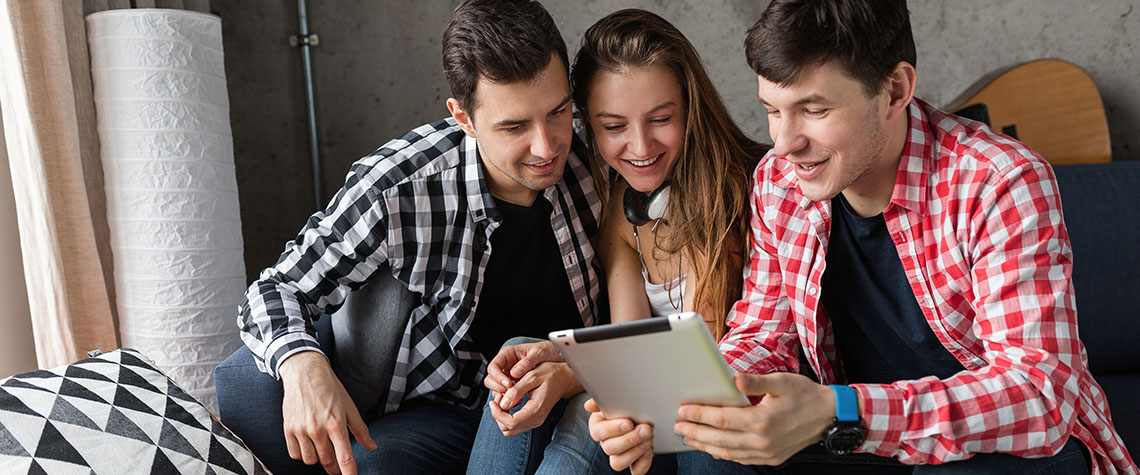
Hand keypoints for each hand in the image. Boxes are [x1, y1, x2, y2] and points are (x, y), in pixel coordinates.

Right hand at [279, 351, 377, 474]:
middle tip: (339, 464)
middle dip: (335, 468)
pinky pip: (295, 454)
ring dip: (319, 459)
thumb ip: (361, 430)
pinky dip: (303, 453)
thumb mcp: (349, 406)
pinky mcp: (288, 429)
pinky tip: (309, 444)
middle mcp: (318, 430)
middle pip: (328, 463)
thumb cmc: (329, 388)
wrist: (304, 372)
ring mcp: (301, 430)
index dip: (350, 474)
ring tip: (323, 447)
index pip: (345, 459)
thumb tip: (372, 447)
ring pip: (311, 460)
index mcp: (336, 424)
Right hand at [483, 340, 562, 394]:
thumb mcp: (539, 353)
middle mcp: (506, 365)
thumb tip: (514, 373)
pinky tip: (519, 401)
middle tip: (510, 392)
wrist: (557, 357)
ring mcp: (509, 375)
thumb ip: (527, 362)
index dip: (497, 377)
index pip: (493, 366)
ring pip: (496, 387)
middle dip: (498, 387)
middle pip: (491, 378)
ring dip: (503, 395)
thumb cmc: (547, 351)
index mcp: (508, 354)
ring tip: (516, 398)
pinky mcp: (514, 383)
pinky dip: (509, 398)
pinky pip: (505, 393)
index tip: (508, 384)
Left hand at [488, 361, 579, 435]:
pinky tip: (509, 402)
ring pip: (510, 429)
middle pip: (508, 429)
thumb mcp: (532, 376)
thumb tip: (503, 403)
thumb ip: (516, 390)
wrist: (564, 377)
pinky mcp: (534, 419)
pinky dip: (508, 416)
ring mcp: (536, 421)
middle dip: (498, 415)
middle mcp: (537, 419)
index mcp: (536, 409)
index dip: (497, 414)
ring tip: (503, 399)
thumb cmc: (550, 374)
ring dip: (502, 416)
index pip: (511, 422)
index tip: (494, 401)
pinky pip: (516, 425)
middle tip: (498, 398)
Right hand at [585, 397, 654, 473]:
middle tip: (647, 429)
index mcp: (598, 426)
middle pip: (609, 449)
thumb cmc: (627, 405)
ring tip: (649, 439)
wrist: (645, 412)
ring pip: (618, 463)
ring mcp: (619, 455)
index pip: (597, 433)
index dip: (612, 430)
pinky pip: (635, 471)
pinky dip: (644, 462)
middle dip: (630, 439)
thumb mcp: (615, 400)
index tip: (629, 423)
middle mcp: (606, 443)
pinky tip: (650, 450)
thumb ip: (603, 401)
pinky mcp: (633, 464)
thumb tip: (588, 406)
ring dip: (635, 452)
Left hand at [674, 372, 835, 465]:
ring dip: (705, 445)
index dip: (699, 414)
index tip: (683, 410)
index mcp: (762, 421)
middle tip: (677, 426)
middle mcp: (762, 441)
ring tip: (689, 437)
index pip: (721, 419)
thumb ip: (756, 381)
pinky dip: (723, 454)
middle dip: (695, 432)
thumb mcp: (781, 382)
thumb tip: (734, 379)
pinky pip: (741, 458)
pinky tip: (713, 448)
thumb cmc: (805, 395)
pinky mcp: (771, 458)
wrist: (829, 416)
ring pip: (728, 452)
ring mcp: (766, 452)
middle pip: (719, 439)